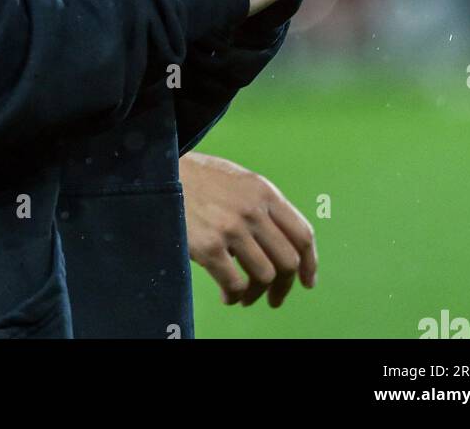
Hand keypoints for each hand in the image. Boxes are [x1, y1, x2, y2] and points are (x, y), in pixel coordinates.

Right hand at [179, 152, 316, 307]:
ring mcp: (231, 228)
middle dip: (284, 286)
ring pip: (265, 276)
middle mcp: (252, 209)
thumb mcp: (238, 180)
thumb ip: (262, 205)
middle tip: (273, 298)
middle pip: (288, 261)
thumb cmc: (198, 178)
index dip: (310, 263)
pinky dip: (235, 296)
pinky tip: (227, 296)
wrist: (159, 171)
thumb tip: (282, 243)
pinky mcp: (209, 247)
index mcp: (263, 191)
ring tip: (244, 296)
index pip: (302, 233)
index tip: (308, 281)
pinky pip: (236, 284)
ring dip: (257, 294)